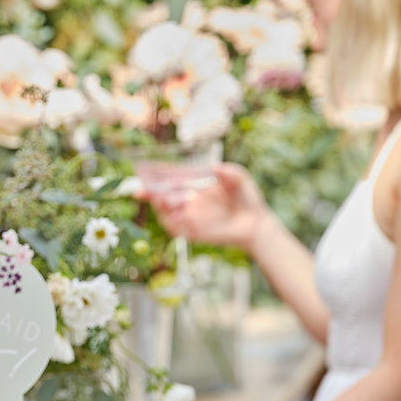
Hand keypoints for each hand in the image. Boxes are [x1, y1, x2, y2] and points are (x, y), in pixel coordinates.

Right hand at [148, 163, 269, 253]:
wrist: (257, 223)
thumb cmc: (247, 198)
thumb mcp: (240, 179)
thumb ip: (230, 172)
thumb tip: (215, 167)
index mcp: (194, 186)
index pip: (170, 180)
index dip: (156, 177)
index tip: (146, 172)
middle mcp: (188, 202)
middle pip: (162, 197)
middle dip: (150, 193)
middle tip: (142, 190)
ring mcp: (190, 218)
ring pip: (165, 214)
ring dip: (160, 208)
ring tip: (161, 200)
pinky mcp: (195, 233)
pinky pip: (177, 229)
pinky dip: (172, 223)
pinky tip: (174, 215)